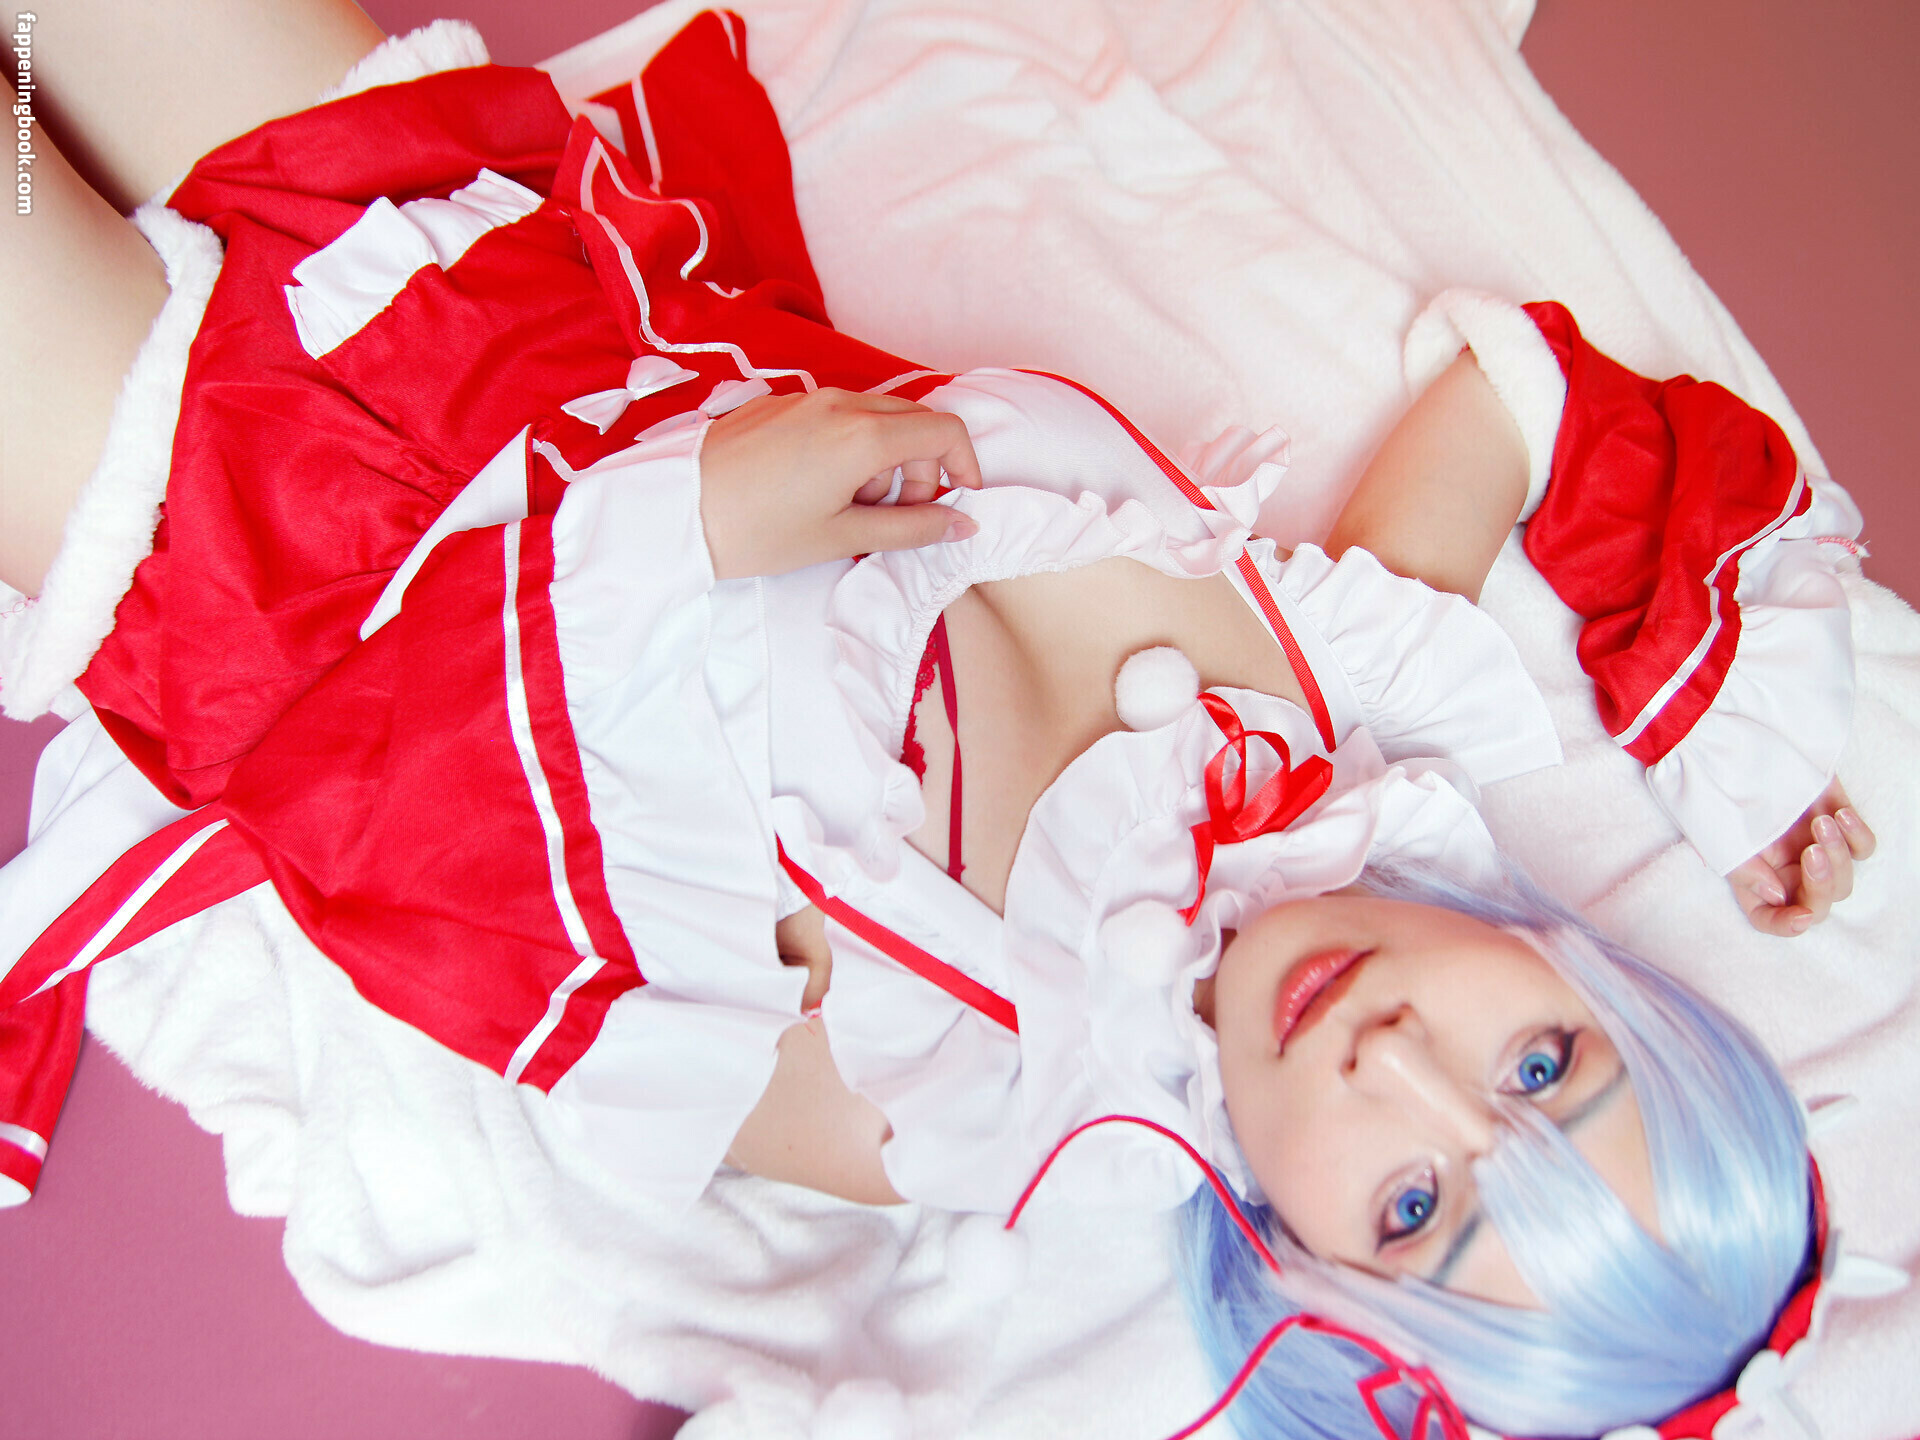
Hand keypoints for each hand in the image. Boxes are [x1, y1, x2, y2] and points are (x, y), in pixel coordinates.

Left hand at [698, 387, 982, 578]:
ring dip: (882, 460)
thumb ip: (910, 529)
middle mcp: (840, 404)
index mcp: (862, 435)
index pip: (944, 430)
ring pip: (874, 418)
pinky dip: (849, 448)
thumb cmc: (753, 531)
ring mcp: (807, 398)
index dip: (964, 465)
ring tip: (846, 507)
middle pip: (912, 420)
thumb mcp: (841, 538)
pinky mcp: (779, 404)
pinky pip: (837, 416)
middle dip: (920, 467)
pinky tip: (814, 489)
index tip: (956, 500)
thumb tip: (960, 524)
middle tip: (896, 516)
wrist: (673, 511)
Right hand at [1727, 780, 1875, 935]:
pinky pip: (1864, 848)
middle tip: (1811, 852)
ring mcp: (1815, 851)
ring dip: (1836, 854)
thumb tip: (1777, 896)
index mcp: (1754, 879)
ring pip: (1844, 879)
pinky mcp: (1840, 827)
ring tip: (1821, 821)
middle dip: (1820, 883)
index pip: (1770, 918)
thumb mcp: (1721, 834)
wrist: (1741, 746)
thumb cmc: (1722, 789)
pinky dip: (1857, 836)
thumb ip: (1744, 871)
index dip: (1786, 925)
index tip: (1802, 916)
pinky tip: (1840, 815)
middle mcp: (1786, 872)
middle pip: (1817, 904)